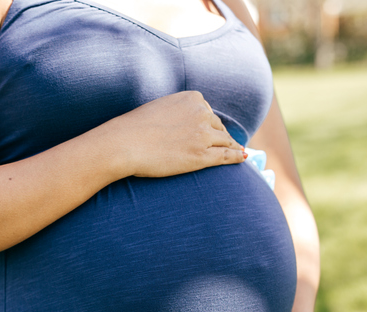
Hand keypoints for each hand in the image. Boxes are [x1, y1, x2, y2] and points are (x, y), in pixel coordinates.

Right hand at [102, 90, 245, 178]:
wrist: (124, 143)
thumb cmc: (133, 128)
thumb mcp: (158, 108)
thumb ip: (175, 111)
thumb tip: (182, 122)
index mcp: (192, 98)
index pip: (207, 111)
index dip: (208, 123)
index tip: (209, 132)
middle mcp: (201, 113)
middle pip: (218, 126)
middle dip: (219, 135)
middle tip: (224, 144)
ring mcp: (203, 135)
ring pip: (225, 141)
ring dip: (231, 146)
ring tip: (236, 152)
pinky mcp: (202, 156)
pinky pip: (226, 156)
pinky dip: (236, 157)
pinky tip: (242, 158)